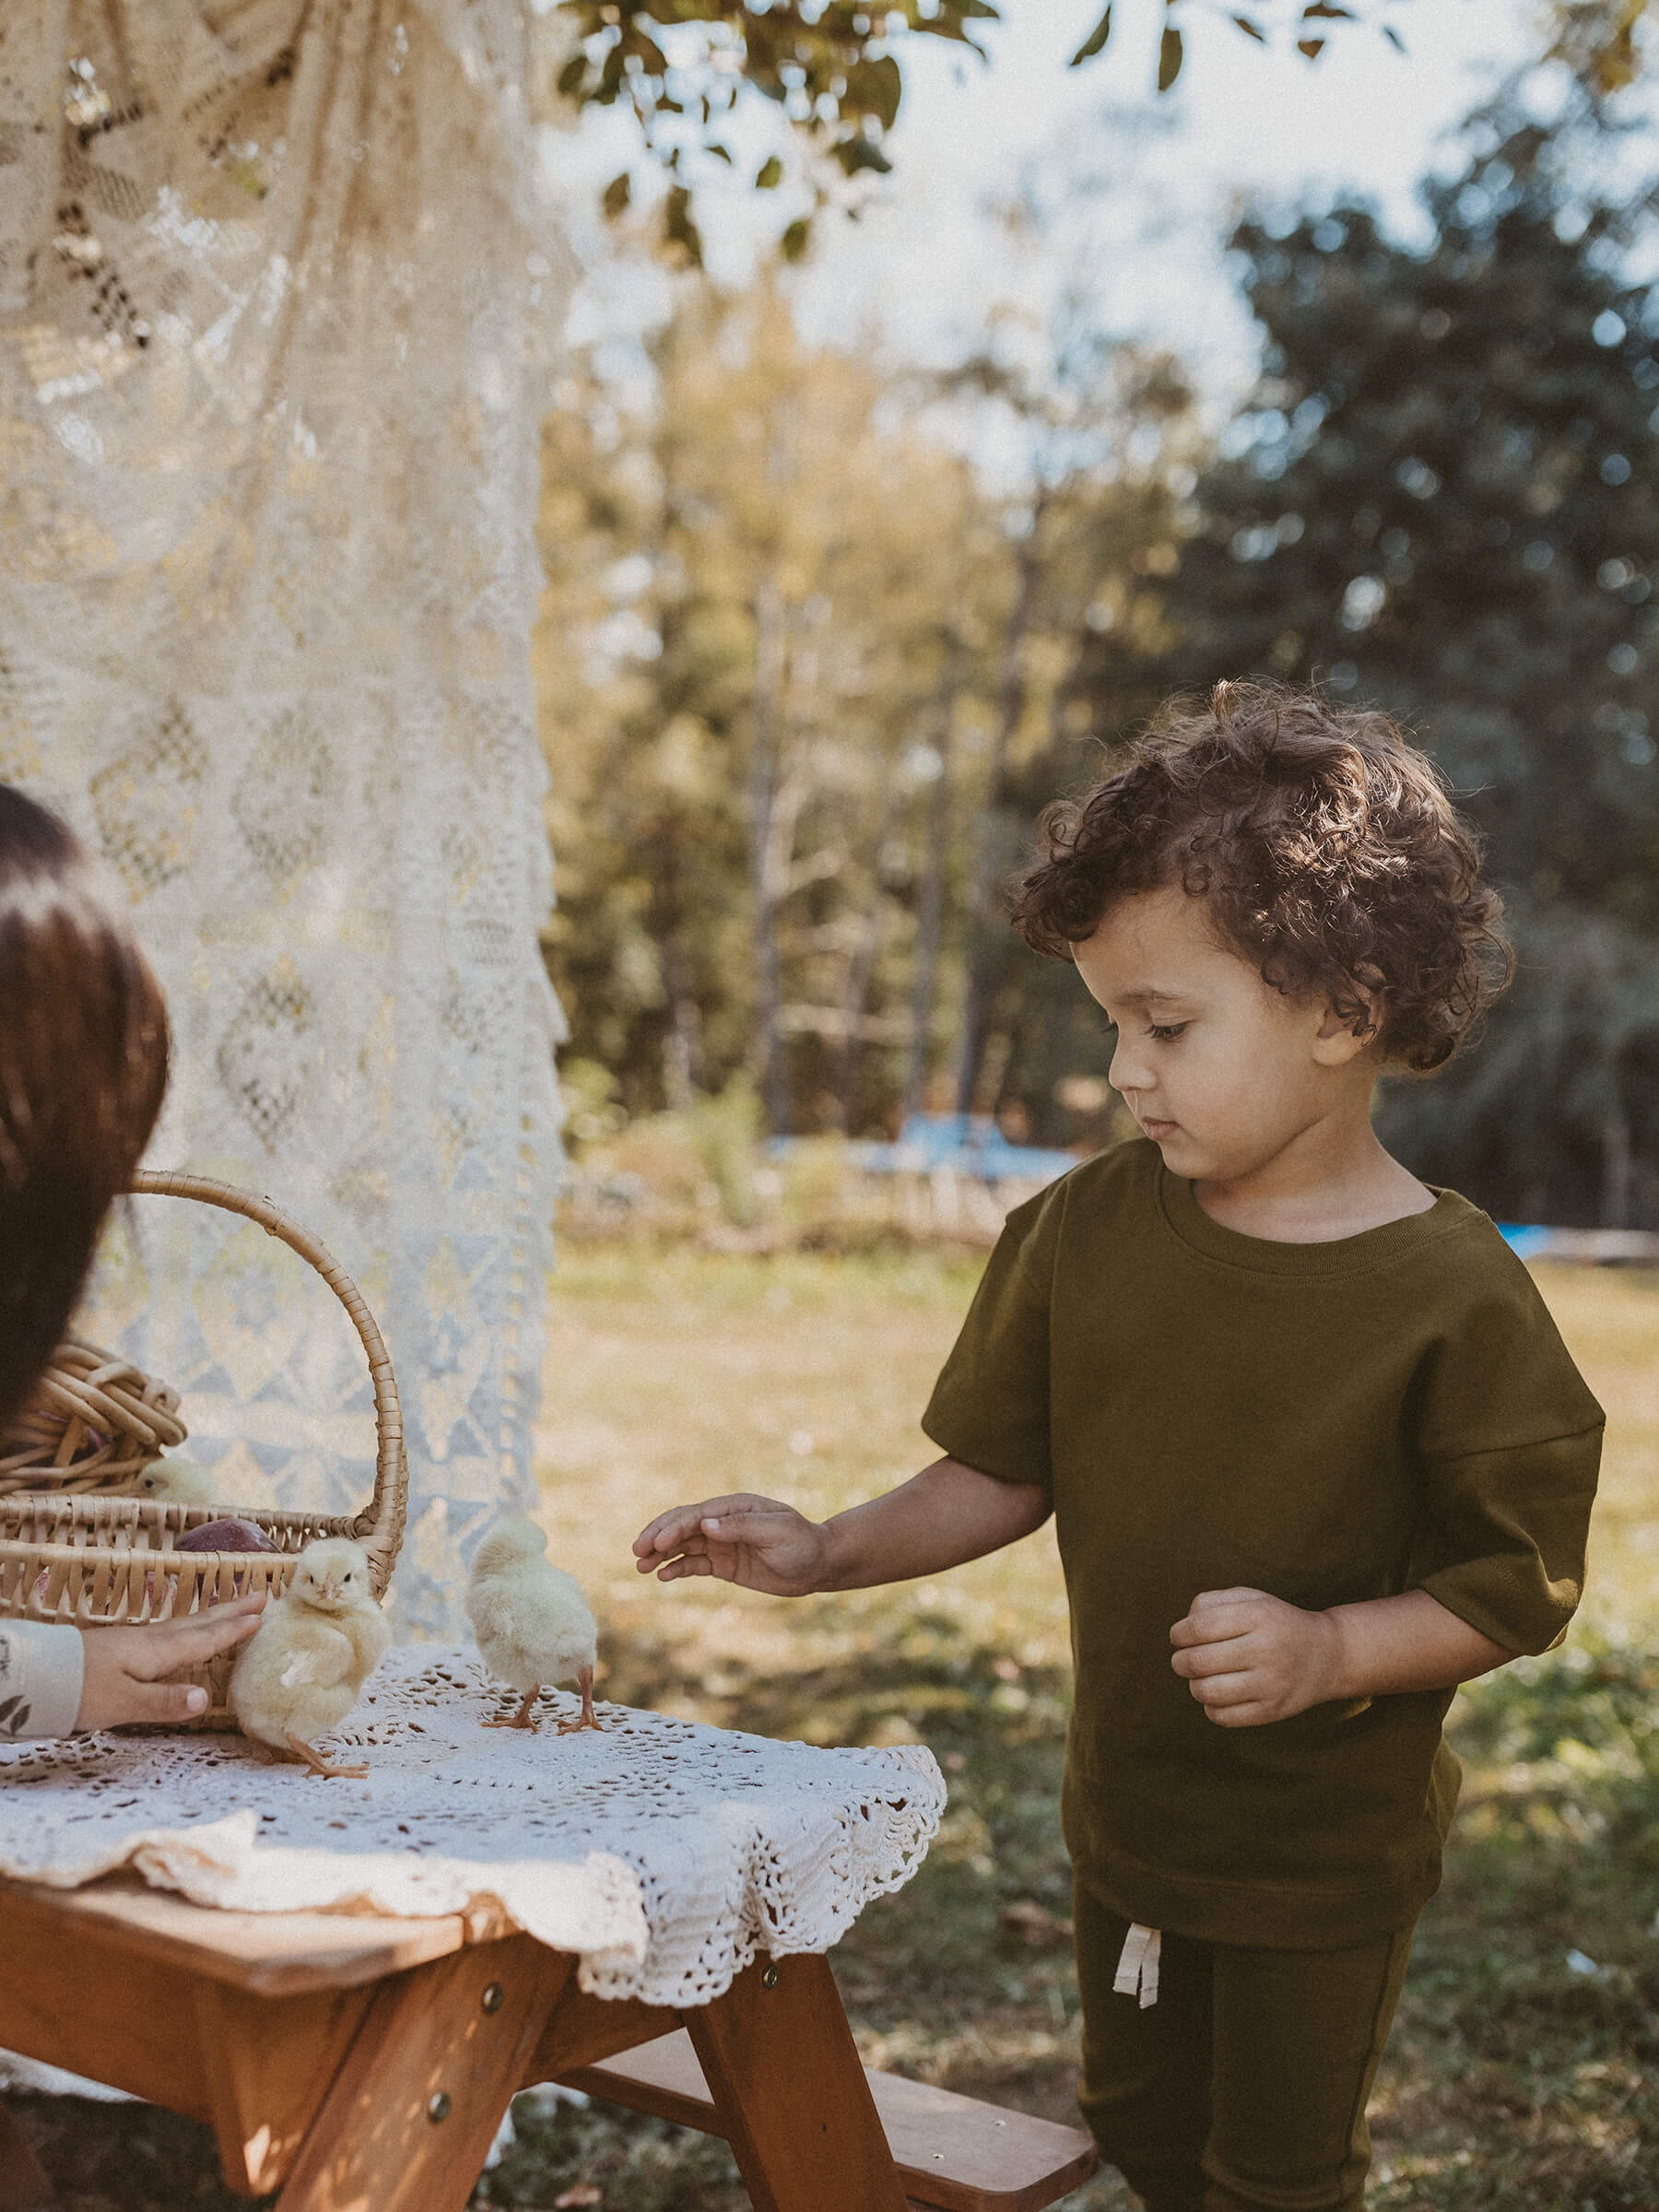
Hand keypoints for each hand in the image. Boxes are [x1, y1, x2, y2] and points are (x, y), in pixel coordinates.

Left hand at [76, 1591, 267, 1729]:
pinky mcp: (121, 1650)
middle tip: (262, 1594)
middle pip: (198, 1624)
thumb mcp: (121, 1703)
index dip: (233, 1630)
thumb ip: (163, 1702)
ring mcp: (134, 1643)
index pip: (203, 1640)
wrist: (35, 1677)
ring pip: (184, 1626)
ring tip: (232, 1609)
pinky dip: (188, 1628)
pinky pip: (169, 1633)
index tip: (262, 1615)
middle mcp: (150, 1642)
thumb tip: (205, 1698)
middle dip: (230, 1612)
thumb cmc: (79, 1692)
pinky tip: (183, 1635)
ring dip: (212, 1617)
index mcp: (156, 1653)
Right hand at [632, 1494, 830, 1595]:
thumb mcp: (777, 1531)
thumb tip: (705, 1524)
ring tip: (641, 1566)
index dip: (675, 1527)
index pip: (697, 1514)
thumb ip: (740, 1527)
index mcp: (735, 1507)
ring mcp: (722, 1543)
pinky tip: (663, 1575)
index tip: (659, 1543)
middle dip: (658, 1536)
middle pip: (683, 1526)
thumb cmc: (802, 1543)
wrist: (818, 1564)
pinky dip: (677, 1568)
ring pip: (684, 1546)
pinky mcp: (724, 1563)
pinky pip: (695, 1564)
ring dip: (662, 1554)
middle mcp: (724, 1522)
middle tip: (638, 1551)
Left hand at [1169, 1586, 1340, 1727]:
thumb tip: (1182, 1631)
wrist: (1326, 1656)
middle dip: (1180, 1661)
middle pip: (1199, 1661)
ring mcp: (1271, 1683)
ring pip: (1207, 1692)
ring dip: (1194, 1685)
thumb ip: (1211, 1603)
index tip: (1178, 1637)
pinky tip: (1219, 1694)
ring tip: (1201, 1677)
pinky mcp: (1272, 1711)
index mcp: (1258, 1616)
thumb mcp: (1250, 1599)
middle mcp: (1267, 1649)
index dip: (1178, 1634)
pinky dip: (1210, 1707)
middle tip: (1183, 1659)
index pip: (1200, 1627)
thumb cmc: (1274, 1623)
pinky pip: (1223, 1716)